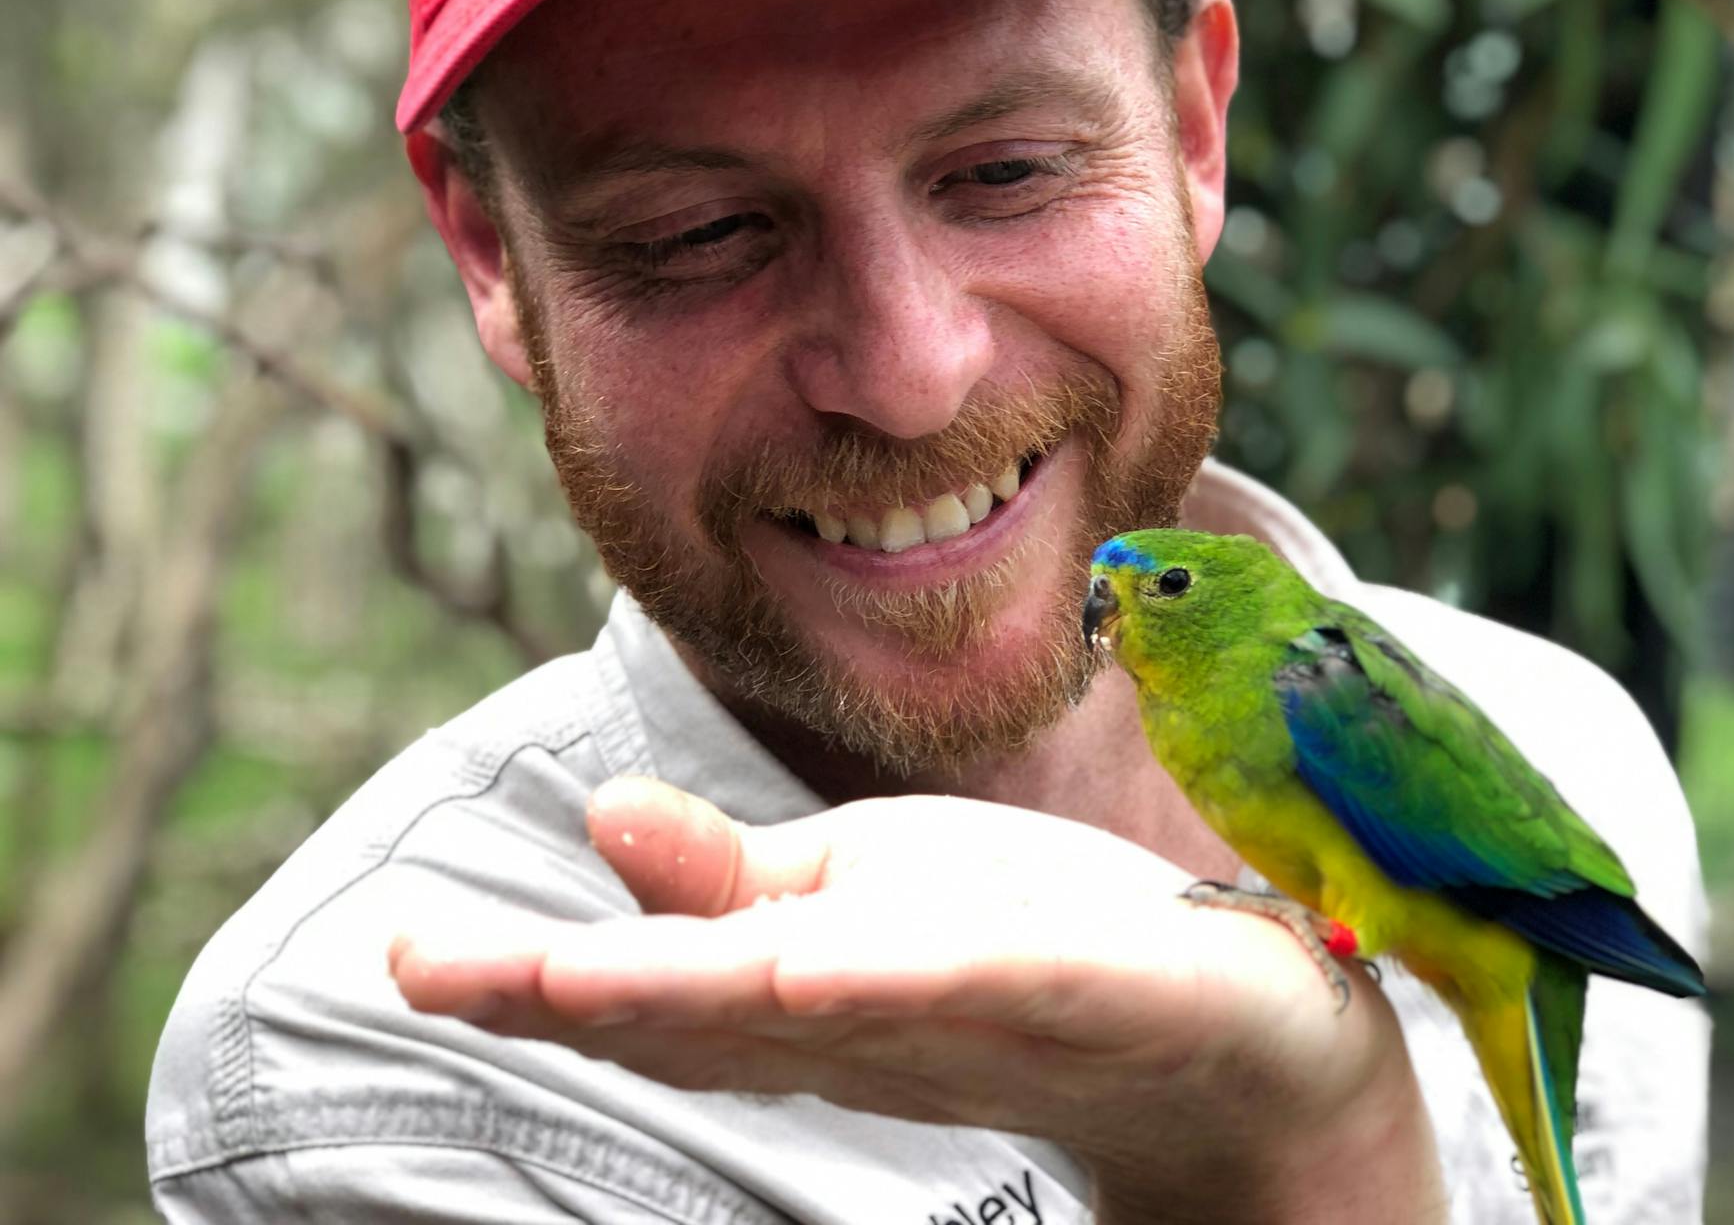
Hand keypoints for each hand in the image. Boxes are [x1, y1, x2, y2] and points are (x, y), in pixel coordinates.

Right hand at [389, 777, 1444, 1223]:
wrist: (1224, 1022)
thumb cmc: (1023, 945)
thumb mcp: (866, 892)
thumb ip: (733, 881)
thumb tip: (597, 818)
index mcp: (807, 994)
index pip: (654, 991)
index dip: (528, 980)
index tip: (402, 953)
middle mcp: (867, 1021)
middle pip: (705, 1012)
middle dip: (572, 996)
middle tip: (432, 971)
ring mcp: (974, 1012)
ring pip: (816, 1008)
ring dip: (694, 994)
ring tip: (572, 978)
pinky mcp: (1082, 983)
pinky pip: (982, 985)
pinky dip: (898, 977)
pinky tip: (817, 957)